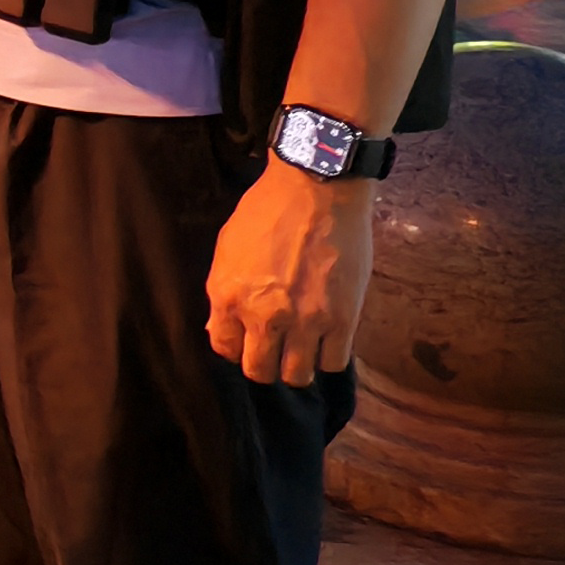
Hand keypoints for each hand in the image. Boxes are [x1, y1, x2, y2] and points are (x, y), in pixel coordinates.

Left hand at [205, 163, 374, 386]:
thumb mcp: (228, 247)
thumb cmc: (268, 209)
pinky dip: (330, 356)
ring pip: (297, 376)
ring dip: (298, 365)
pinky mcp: (342, 320)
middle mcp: (263, 317)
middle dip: (266, 364)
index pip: (225, 349)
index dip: (238, 348)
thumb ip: (224, 290)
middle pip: (260, 371)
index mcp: (228, 296)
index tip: (249, 341)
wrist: (316, 188)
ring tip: (304, 347)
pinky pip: (333, 363)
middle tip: (277, 349)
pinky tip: (329, 339)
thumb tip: (222, 323)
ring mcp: (304, 322)